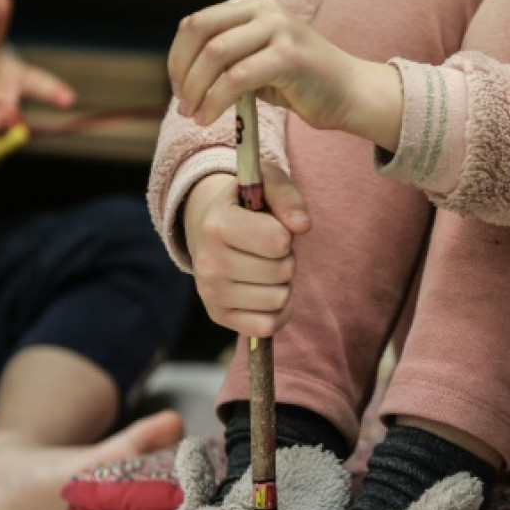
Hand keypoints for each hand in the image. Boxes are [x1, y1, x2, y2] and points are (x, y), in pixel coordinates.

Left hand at [169, 0, 402, 150]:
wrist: (350, 93)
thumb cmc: (302, 83)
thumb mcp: (258, 61)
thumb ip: (228, 57)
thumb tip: (184, 73)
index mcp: (252, 5)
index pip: (198, 23)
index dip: (178, 57)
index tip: (177, 88)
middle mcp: (264, 8)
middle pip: (200, 31)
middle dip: (182, 71)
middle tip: (182, 103)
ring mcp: (278, 28)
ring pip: (215, 54)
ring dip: (196, 89)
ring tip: (194, 114)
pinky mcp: (289, 55)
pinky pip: (237, 77)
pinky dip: (216, 101)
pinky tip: (210, 117)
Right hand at [183, 165, 311, 336]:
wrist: (211, 227)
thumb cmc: (247, 205)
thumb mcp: (266, 184)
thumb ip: (287, 196)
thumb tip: (302, 226)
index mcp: (216, 224)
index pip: (278, 242)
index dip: (285, 234)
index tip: (272, 227)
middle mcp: (207, 262)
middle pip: (282, 272)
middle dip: (286, 258)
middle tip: (269, 249)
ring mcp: (210, 292)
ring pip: (278, 300)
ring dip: (282, 283)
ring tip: (265, 266)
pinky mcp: (218, 316)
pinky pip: (268, 326)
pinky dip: (278, 310)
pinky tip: (267, 291)